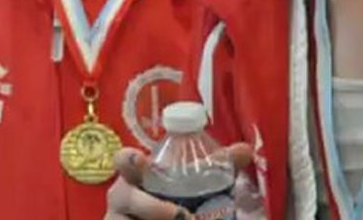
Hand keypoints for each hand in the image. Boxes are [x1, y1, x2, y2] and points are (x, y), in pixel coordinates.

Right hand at [105, 144, 252, 219]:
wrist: (164, 216)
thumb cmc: (174, 197)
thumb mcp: (196, 181)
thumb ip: (219, 166)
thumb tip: (245, 149)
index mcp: (137, 173)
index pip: (123, 160)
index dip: (128, 159)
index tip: (140, 160)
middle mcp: (121, 196)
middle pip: (124, 197)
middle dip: (151, 207)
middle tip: (181, 214)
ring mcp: (117, 219)